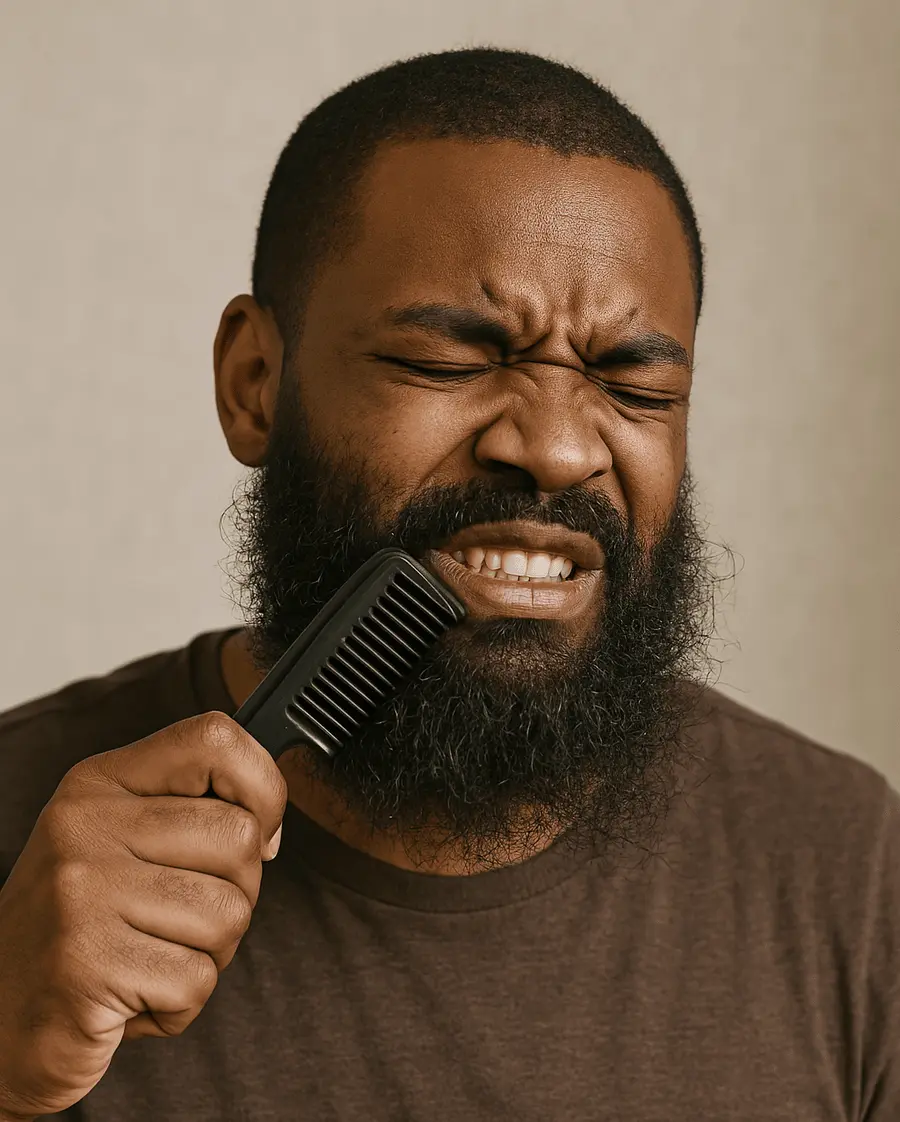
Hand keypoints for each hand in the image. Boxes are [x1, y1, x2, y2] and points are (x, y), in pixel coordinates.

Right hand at [0, 713, 286, 1118]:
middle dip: (237, 892)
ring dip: (209, 955)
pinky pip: (198, 979)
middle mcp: (86, 827)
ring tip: (150, 959)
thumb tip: (269, 827)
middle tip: (181, 920)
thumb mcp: (120, 844)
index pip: (214, 740)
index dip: (262, 786)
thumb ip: (190, 815)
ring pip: (229, 913)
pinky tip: (133, 996)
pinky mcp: (87, 964)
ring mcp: (82, 893)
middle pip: (240, 837)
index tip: (260, 830)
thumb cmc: (79, 930)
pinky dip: (181, 1003)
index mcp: (99, 784)